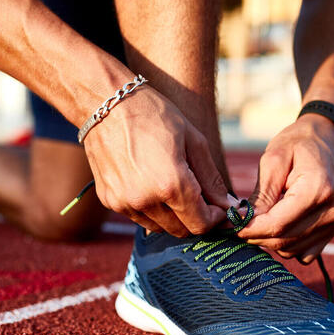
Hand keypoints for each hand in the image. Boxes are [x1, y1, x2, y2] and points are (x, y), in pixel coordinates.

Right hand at [84, 86, 232, 235]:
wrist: (106, 104)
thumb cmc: (154, 115)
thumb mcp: (193, 140)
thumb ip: (211, 179)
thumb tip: (228, 206)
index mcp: (171, 185)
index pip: (201, 224)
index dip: (215, 219)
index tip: (219, 207)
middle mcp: (146, 200)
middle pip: (181, 230)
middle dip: (195, 218)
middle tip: (199, 197)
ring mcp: (124, 203)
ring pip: (160, 228)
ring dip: (173, 216)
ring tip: (173, 188)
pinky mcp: (110, 201)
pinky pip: (138, 217)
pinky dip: (151, 209)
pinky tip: (151, 184)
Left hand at [237, 114, 333, 262]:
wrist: (326, 140)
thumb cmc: (297, 144)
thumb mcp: (273, 160)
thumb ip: (261, 194)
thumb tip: (244, 221)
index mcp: (316, 190)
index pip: (277, 225)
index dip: (251, 229)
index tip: (233, 223)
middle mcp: (331, 211)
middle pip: (283, 241)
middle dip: (256, 235)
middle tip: (241, 221)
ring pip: (291, 250)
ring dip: (270, 240)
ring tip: (262, 217)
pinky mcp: (333, 231)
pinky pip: (303, 254)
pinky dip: (287, 245)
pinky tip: (280, 225)